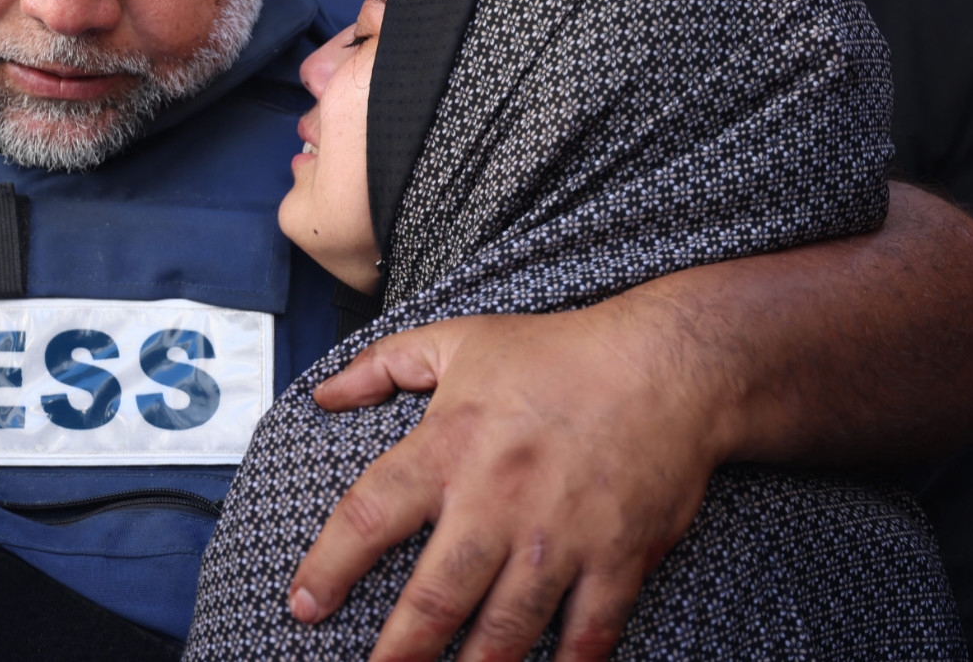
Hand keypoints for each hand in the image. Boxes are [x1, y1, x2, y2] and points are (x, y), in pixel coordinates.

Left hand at [290, 304, 727, 661]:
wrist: (668, 365)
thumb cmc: (559, 354)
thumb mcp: (459, 342)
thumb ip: (383, 366)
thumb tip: (324, 394)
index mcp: (449, 448)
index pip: (369, 517)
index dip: (330, 567)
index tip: (305, 605)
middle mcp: (497, 500)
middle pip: (436, 595)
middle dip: (400, 649)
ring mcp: (560, 536)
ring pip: (506, 626)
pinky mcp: (617, 558)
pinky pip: (588, 630)